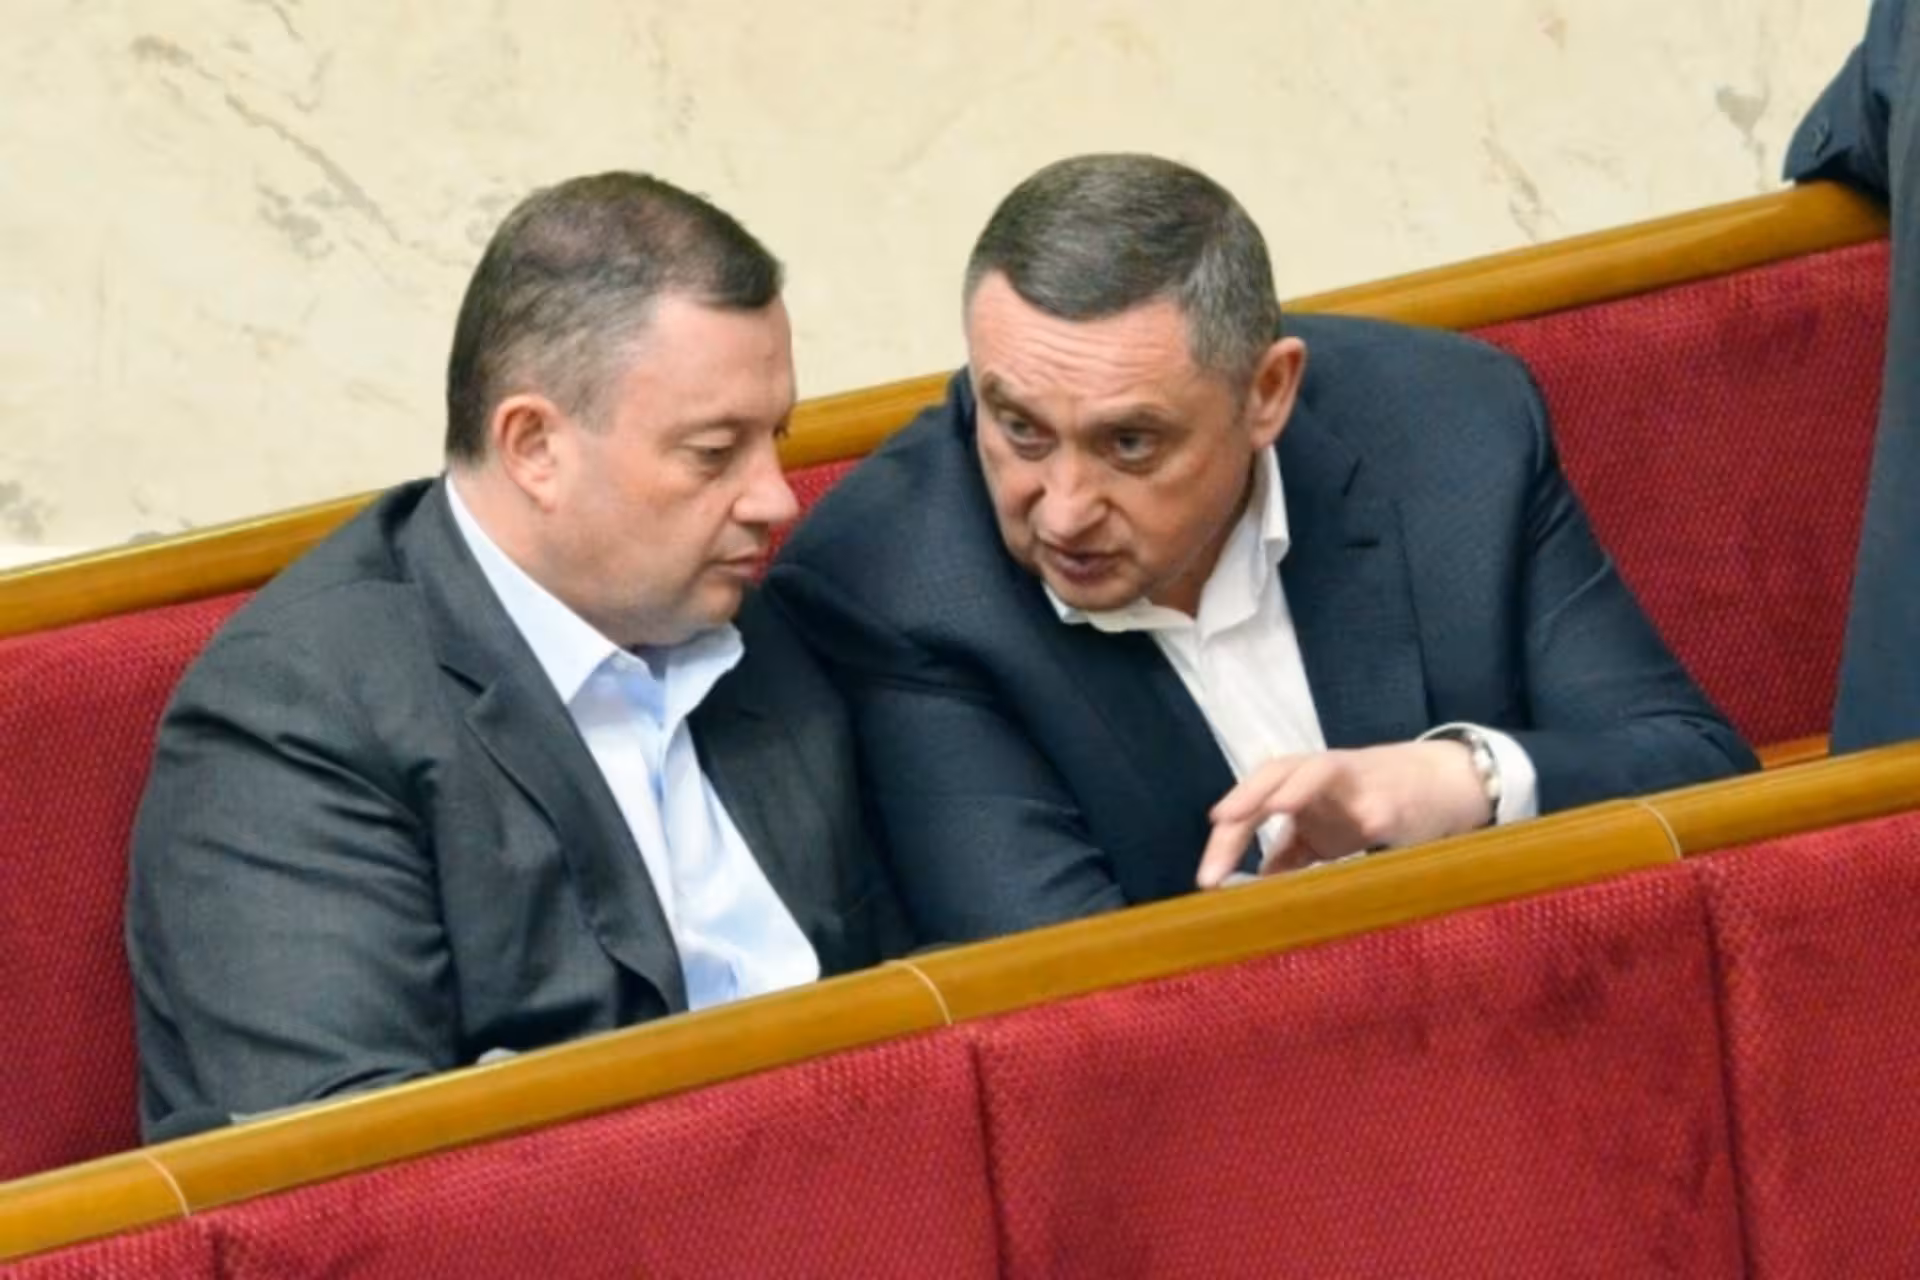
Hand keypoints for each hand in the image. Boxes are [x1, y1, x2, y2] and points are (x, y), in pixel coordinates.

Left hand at [1195, 741, 1490, 887]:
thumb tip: (1252, 887)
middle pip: (1275, 772)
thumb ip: (1291, 853)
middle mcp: (1322, 775)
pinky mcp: (1393, 800)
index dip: (1229, 834)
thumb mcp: (1326, 831)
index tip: (1208, 874)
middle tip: (1220, 825)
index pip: (1254, 800)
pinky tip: (1360, 831)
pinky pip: (1375, 811)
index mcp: (1300, 784)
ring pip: (1319, 771)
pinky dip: (1366, 820)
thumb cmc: (1375, 804)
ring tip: (1275, 806)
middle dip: (1246, 801)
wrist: (1445, 783)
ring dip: (1296, 785)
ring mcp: (1358, 784)